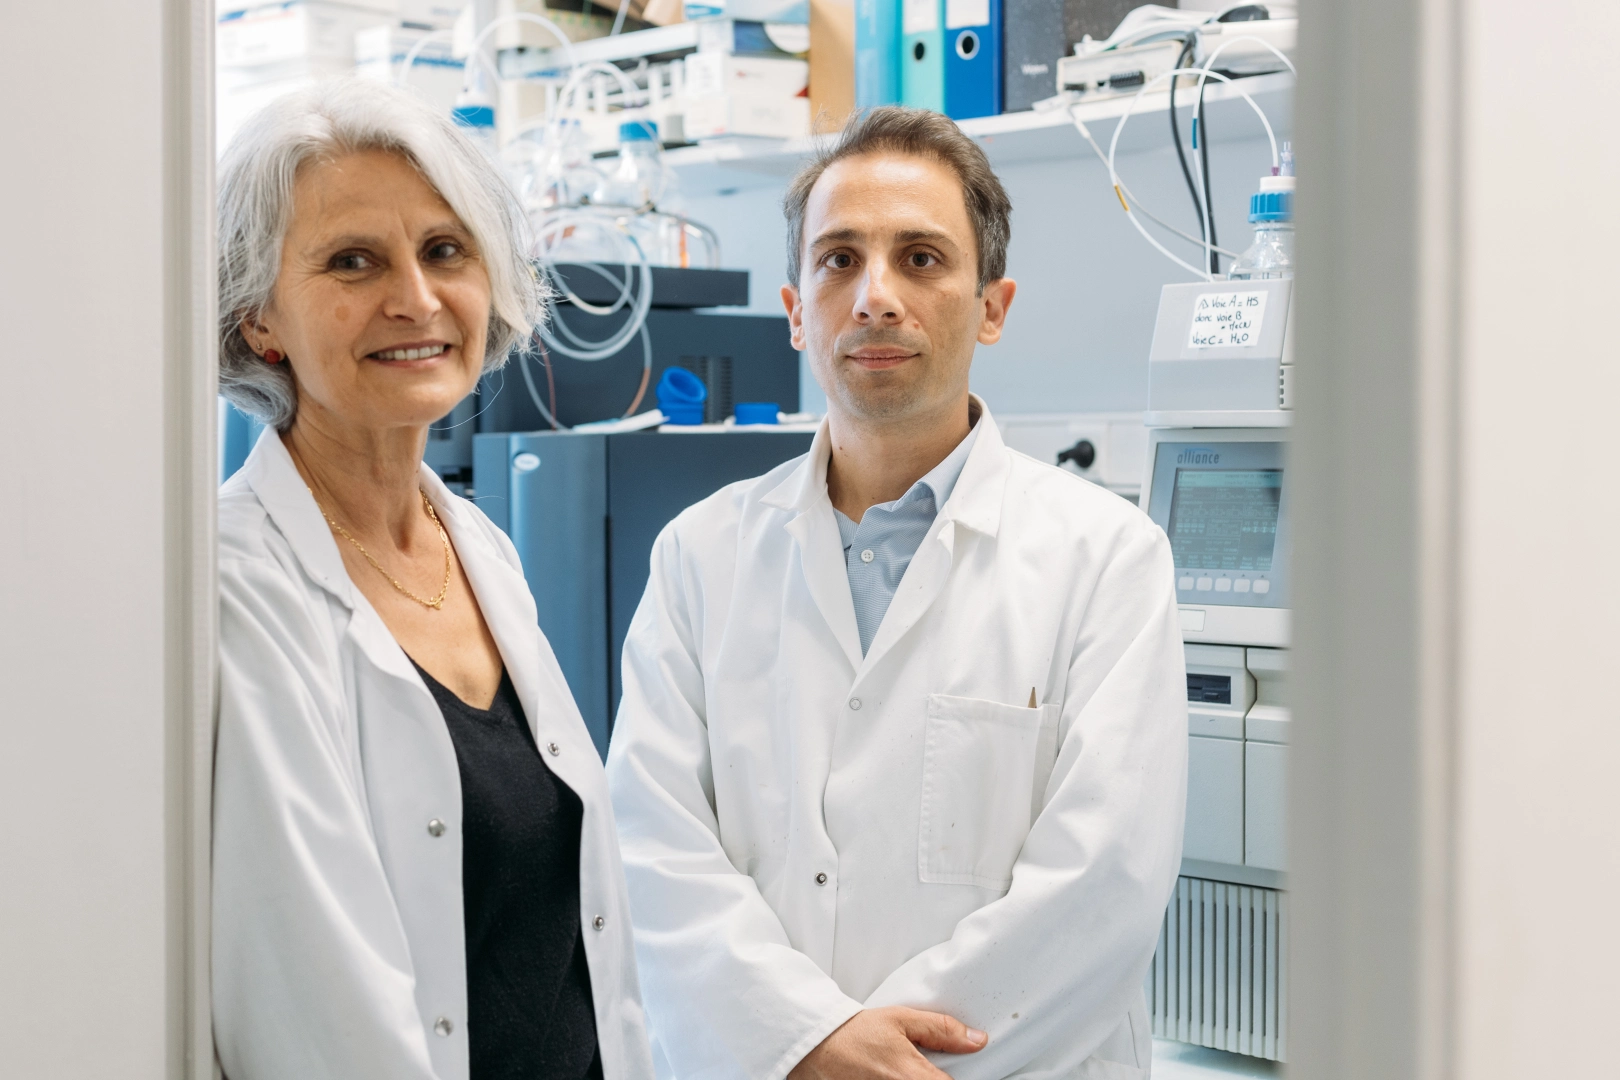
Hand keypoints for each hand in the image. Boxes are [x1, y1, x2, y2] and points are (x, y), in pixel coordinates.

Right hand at [787, 1006, 987, 1079]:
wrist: (815, 1046)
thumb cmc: (855, 1033)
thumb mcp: (901, 1020)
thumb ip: (942, 1030)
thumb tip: (976, 1040)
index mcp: (915, 1078)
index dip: (959, 1077)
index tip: (952, 1070)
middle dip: (936, 1078)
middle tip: (925, 1067)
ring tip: (904, 1069)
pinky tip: (892, 1073)